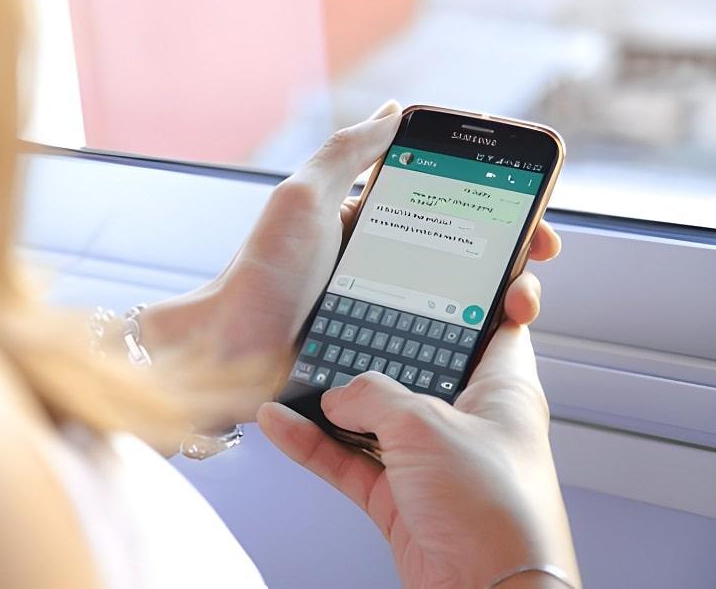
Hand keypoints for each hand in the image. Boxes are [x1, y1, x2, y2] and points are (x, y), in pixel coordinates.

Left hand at [142, 100, 560, 412]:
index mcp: (367, 222)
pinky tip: (497, 341)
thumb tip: (396, 109)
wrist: (229, 354)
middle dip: (510, 250)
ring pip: (461, 301)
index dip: (491, 201)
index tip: (530, 206)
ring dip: (502, 297)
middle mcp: (382, 264)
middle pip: (464, 253)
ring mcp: (387, 311)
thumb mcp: (302, 197)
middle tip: (538, 255)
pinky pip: (438, 344)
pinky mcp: (385, 353)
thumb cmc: (260, 273)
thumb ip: (346, 151)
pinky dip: (473, 340)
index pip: (444, 202)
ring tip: (522, 302)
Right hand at [257, 286, 579, 586]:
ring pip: (373, 418)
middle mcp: (467, 421)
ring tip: (294, 375)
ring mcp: (431, 461)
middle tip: (342, 319)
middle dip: (376, 350)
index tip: (446, 271)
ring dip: (332, 402)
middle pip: (416, 370)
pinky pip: (348, 461)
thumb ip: (376, 397)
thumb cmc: (496, 514)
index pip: (494, 326)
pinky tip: (282, 425)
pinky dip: (314, 445)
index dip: (475, 297)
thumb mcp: (427, 427)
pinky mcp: (400, 498)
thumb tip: (341, 393)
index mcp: (500, 390)